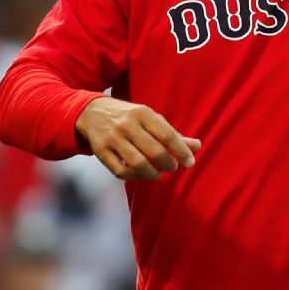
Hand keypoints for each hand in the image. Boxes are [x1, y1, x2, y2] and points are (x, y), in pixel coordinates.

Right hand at [75, 96, 200, 180]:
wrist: (91, 113)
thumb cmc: (129, 117)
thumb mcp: (150, 119)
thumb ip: (173, 134)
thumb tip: (197, 146)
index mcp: (143, 113)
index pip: (168, 135)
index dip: (182, 151)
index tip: (190, 162)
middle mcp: (127, 125)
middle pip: (154, 151)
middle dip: (168, 164)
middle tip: (173, 167)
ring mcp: (112, 139)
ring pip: (138, 164)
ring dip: (153, 173)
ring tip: (158, 172)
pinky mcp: (101, 152)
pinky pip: (121, 171)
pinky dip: (135, 177)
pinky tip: (141, 174)